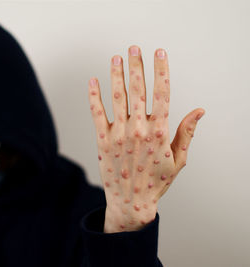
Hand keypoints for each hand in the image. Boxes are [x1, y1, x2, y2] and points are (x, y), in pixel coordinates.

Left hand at [88, 45, 204, 232]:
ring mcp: (119, 134)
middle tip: (133, 48)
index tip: (159, 53)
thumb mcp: (178, 159)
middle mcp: (139, 129)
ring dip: (116, 75)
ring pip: (117, 98)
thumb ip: (186, 133)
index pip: (162, 93)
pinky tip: (93, 82)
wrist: (132, 201)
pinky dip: (94, 96)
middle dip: (136, 66)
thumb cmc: (157, 181)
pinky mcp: (103, 141)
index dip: (161, 71)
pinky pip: (97, 113)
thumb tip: (199, 111)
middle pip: (138, 90)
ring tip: (115, 59)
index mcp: (160, 132)